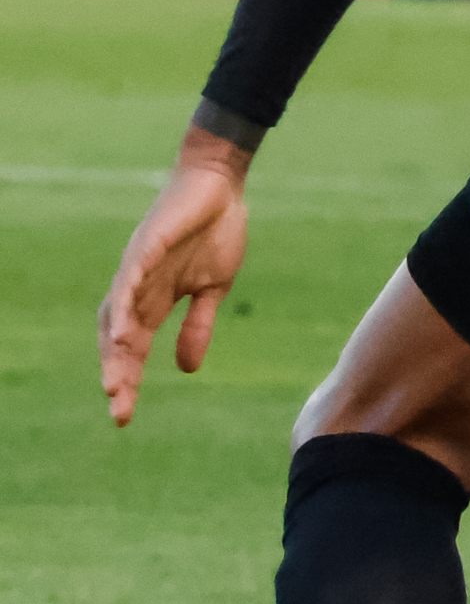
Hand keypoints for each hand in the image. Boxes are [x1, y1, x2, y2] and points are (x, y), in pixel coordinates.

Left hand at [97, 127, 252, 427]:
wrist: (220, 186)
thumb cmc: (216, 231)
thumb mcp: (213, 289)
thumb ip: (197, 326)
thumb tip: (184, 369)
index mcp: (155, 301)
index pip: (134, 348)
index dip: (129, 380)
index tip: (125, 417)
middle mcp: (137, 289)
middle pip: (118, 340)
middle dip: (118, 375)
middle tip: (119, 410)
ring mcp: (138, 269)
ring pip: (117, 317)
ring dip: (115, 351)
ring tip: (115, 384)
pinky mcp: (146, 247)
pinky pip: (129, 282)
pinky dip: (125, 308)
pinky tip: (125, 333)